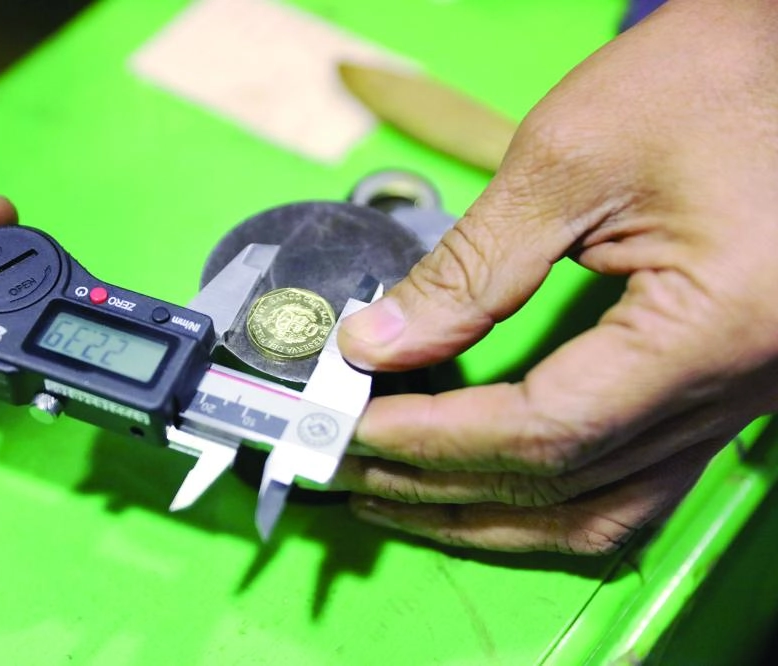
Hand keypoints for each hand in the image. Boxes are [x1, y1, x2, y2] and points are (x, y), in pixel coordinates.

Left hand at [335, 0, 777, 553]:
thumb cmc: (709, 79)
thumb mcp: (569, 160)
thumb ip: (468, 268)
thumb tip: (376, 343)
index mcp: (712, 328)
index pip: (545, 430)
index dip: (434, 441)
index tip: (352, 429)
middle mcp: (739, 388)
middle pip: (566, 485)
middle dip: (440, 487)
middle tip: (347, 471)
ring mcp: (739, 397)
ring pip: (602, 510)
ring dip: (491, 515)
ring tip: (398, 499)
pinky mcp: (723, 385)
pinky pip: (634, 482)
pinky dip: (551, 500)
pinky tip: (487, 488)